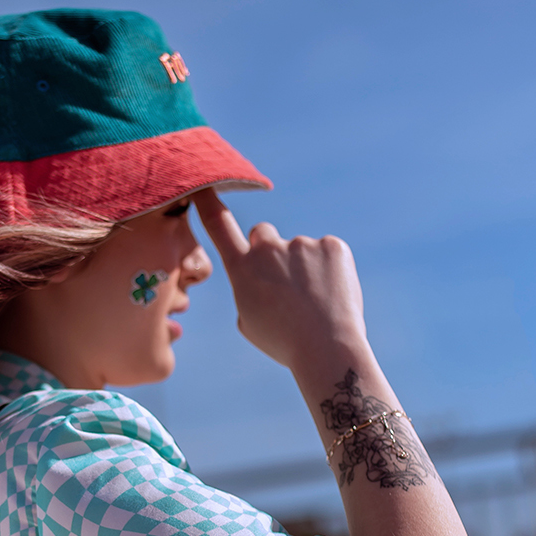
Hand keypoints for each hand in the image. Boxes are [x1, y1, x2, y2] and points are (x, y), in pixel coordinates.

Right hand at [192, 188, 367, 375]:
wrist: (326, 348)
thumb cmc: (284, 343)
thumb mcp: (250, 322)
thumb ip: (249, 291)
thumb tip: (260, 278)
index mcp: (242, 269)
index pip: (219, 226)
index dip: (209, 203)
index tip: (202, 187)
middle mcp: (268, 249)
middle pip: (263, 234)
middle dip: (270, 250)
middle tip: (286, 283)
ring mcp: (301, 244)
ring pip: (300, 251)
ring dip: (306, 269)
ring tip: (316, 302)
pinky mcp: (332, 245)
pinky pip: (327, 253)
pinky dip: (331, 271)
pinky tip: (333, 295)